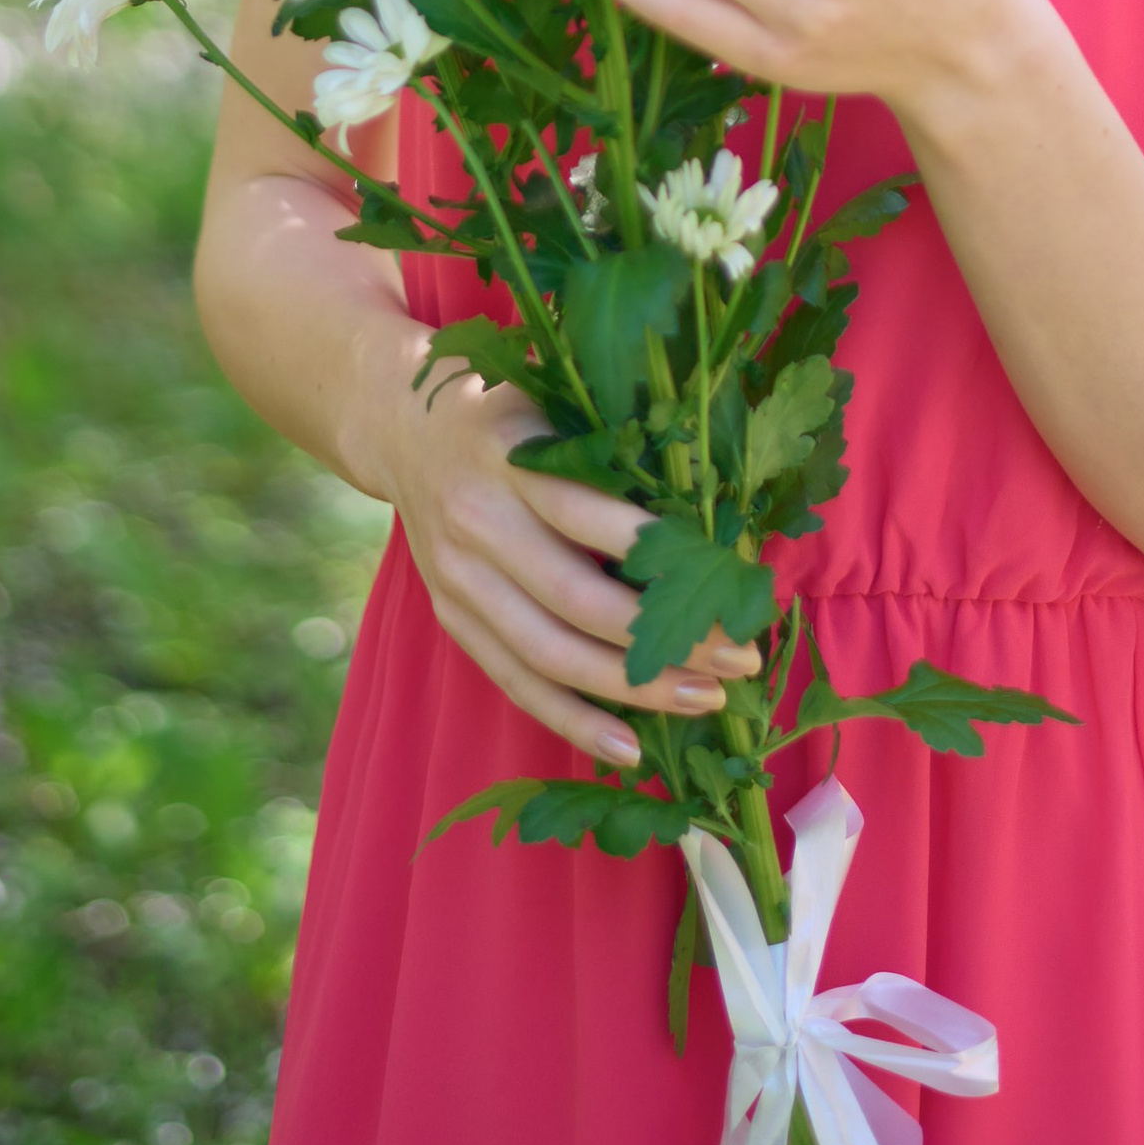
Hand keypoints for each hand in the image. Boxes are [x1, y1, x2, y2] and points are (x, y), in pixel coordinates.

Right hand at [370, 352, 759, 766]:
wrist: (402, 425)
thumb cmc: (509, 408)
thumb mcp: (555, 396)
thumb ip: (615, 443)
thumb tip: (718, 500)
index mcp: (511, 457)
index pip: (591, 516)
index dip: (662, 557)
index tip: (734, 585)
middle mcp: (479, 523)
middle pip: (576, 600)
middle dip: (663, 640)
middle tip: (741, 658)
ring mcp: (459, 579)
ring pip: (548, 654)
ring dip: (632, 690)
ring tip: (705, 700)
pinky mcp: (452, 618)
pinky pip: (516, 682)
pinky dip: (573, 720)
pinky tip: (629, 749)